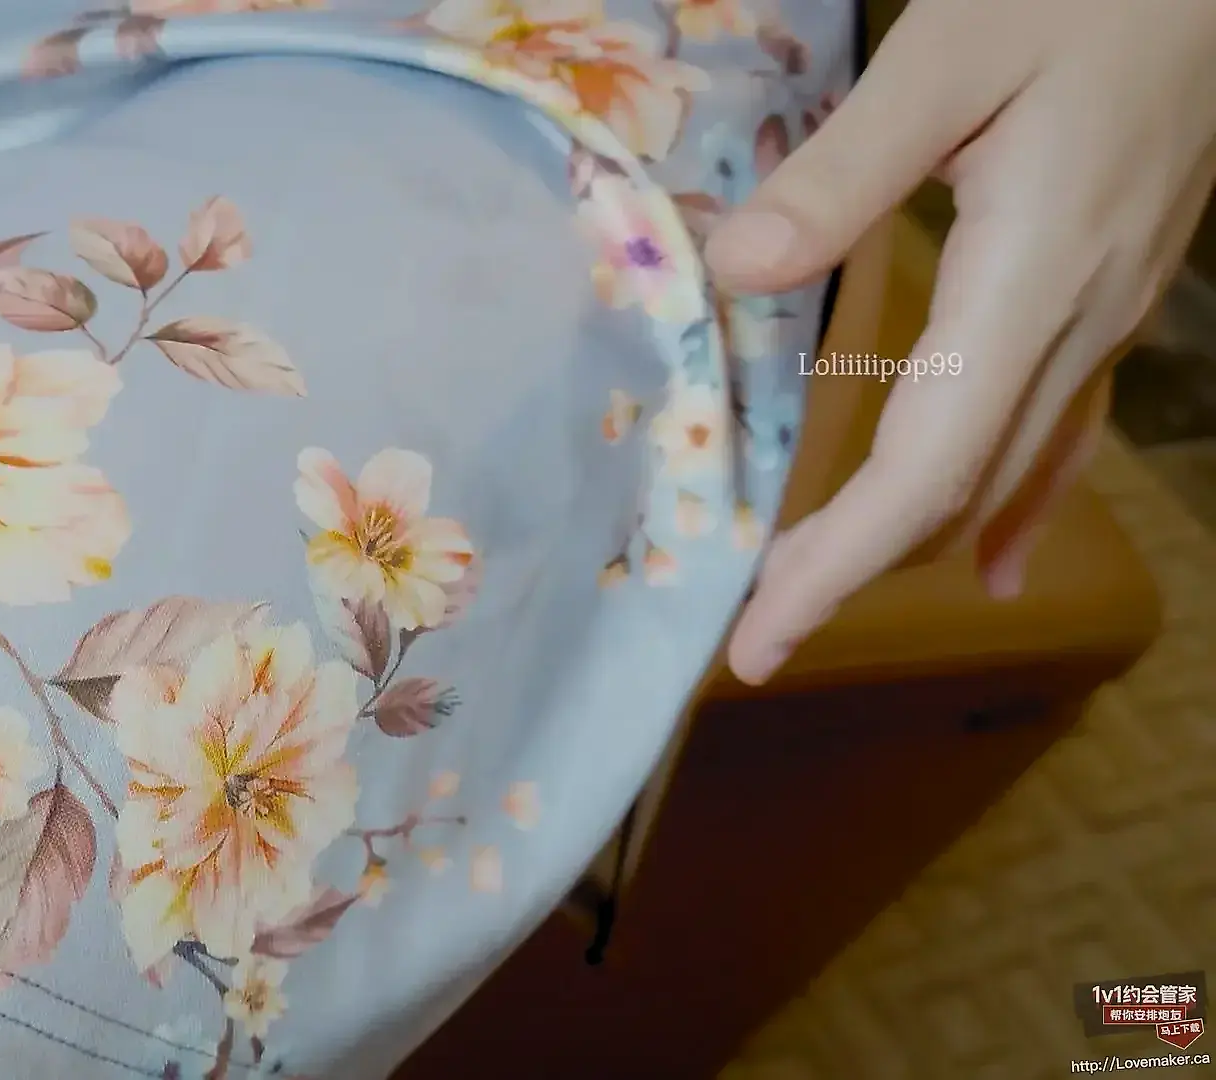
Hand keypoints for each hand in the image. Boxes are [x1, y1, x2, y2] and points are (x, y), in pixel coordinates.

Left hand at [707, 0, 1215, 684]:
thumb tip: (736, 271)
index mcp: (1031, 278)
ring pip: (1006, 471)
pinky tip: (992, 564)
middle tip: (756, 641)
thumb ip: (841, 171)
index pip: (925, 470)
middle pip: (958, 492)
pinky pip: (1063, 433)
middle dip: (853, 575)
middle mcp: (1078, 322)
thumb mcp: (945, 56)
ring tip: (820, 598)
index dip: (840, 565)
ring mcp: (1108, 316)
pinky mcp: (1113, 293)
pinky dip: (1011, 508)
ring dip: (910, 543)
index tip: (761, 641)